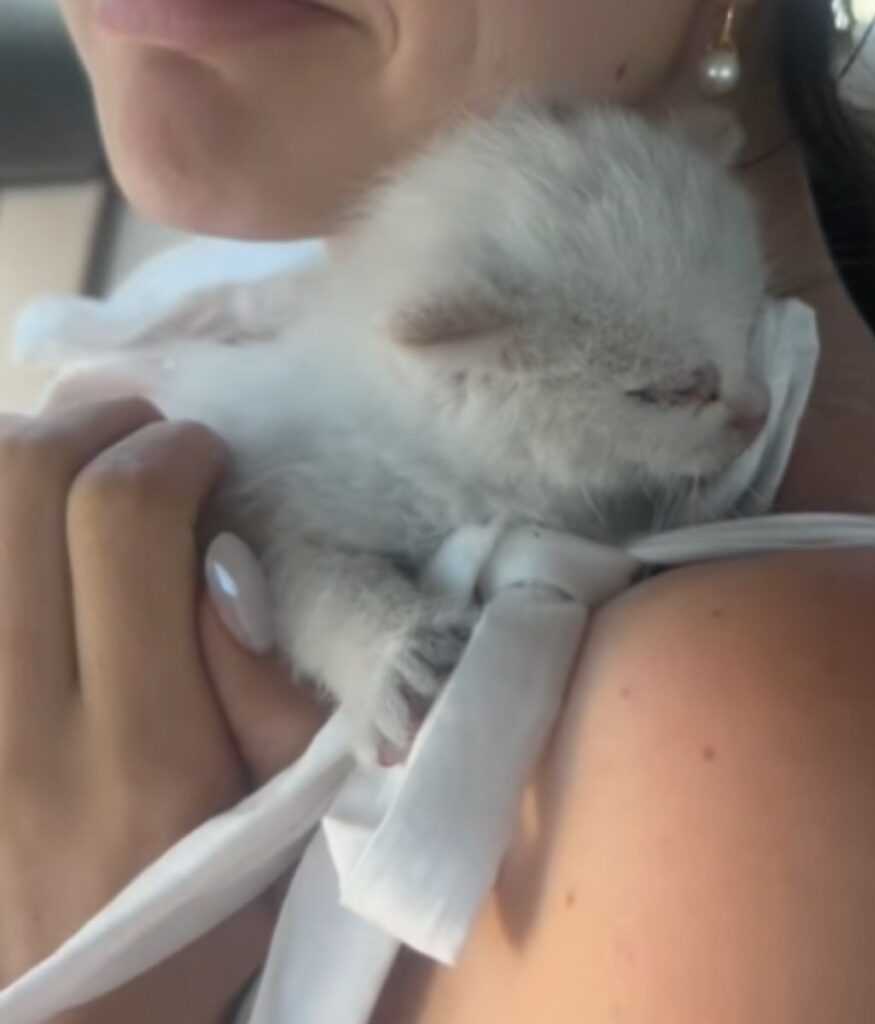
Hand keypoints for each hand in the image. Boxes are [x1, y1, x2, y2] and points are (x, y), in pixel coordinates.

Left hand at [0, 398, 327, 1022]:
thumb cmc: (180, 937)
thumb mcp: (271, 835)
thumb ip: (266, 697)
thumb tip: (220, 558)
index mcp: (137, 752)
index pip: (126, 524)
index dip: (172, 454)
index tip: (205, 457)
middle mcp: (15, 726)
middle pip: (20, 485)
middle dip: (90, 424)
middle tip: (137, 434)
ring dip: (17, 455)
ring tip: (67, 463)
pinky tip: (17, 534)